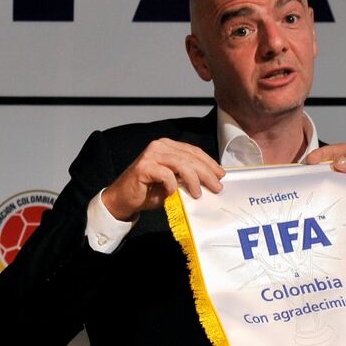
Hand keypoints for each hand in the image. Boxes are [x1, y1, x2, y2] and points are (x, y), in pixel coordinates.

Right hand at [101, 139, 224, 220]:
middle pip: (190, 157)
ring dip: (194, 180)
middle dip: (207, 173)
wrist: (124, 199)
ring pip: (182, 164)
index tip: (221, 174)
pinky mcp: (144, 167)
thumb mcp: (174, 181)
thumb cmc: (149, 191)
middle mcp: (160, 146)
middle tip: (217, 186)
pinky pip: (166, 175)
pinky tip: (173, 194)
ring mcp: (151, 155)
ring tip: (199, 193)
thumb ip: (187, 176)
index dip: (209, 163)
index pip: (193, 151)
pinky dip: (173, 185)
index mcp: (168, 146)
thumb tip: (211, 180)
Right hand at [304, 143, 345, 215]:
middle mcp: (343, 168)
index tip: (311, 161)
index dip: (320, 155)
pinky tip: (313, 198)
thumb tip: (337, 162)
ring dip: (313, 182)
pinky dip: (320, 194)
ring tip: (303, 185)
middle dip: (311, 168)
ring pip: (322, 179)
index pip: (332, 151)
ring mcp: (340, 182)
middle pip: (322, 165)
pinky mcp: (339, 196)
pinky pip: (327, 193)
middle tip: (301, 173)